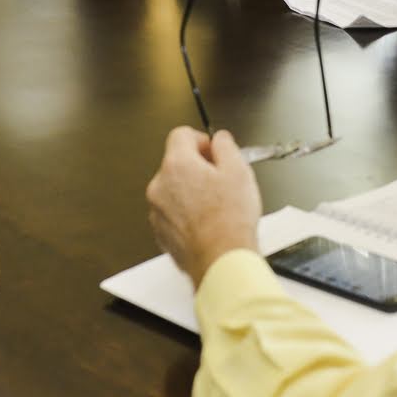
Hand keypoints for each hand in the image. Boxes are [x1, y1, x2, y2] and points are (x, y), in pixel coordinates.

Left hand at [146, 127, 261, 285]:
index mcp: (177, 165)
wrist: (221, 261)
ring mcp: (157, 211)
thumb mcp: (239, 171)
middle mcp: (160, 186)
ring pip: (174, 190)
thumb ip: (226, 146)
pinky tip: (208, 222)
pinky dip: (187, 214)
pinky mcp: (161, 233)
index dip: (201, 140)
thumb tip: (220, 140)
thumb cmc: (230, 221)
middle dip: (198, 167)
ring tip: (217, 205)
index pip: (181, 135)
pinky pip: (173, 213)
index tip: (212, 150)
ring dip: (192, 192)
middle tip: (221, 179)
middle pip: (176, 163)